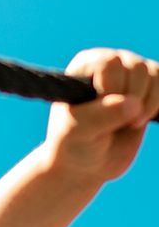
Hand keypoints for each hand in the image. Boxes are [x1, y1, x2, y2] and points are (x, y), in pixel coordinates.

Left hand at [44, 48, 158, 184]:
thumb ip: (100, 116)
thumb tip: (132, 104)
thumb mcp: (77, 132)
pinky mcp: (148, 87)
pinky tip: (139, 120)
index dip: (110, 89)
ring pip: (153, 74)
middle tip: (112, 123)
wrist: (88, 163)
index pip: (109, 64)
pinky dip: (157, 103)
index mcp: (84, 66)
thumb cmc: (74, 145)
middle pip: (136, 67)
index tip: (97, 113)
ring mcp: (130, 73)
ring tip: (128, 124)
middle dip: (130, 99)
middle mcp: (109, 64)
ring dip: (146, 104)